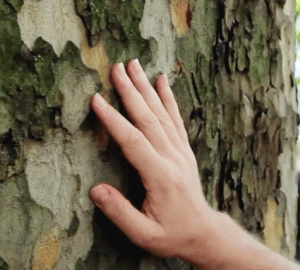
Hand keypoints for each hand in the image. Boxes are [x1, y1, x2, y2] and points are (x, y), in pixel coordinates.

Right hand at [89, 60, 216, 260]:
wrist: (203, 232)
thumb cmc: (171, 235)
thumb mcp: (143, 234)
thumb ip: (120, 212)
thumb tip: (96, 190)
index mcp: (160, 176)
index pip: (133, 141)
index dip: (114, 120)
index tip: (97, 100)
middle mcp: (172, 158)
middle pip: (148, 118)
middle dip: (130, 91)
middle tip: (116, 67)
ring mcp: (180, 151)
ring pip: (162, 113)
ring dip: (146, 88)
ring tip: (133, 64)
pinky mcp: (184, 150)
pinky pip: (176, 118)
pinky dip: (169, 98)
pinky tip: (162, 80)